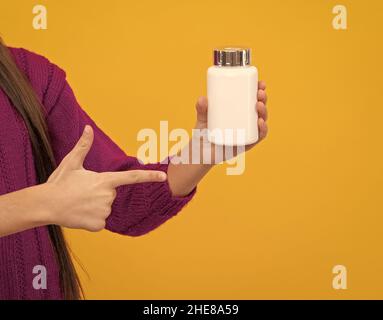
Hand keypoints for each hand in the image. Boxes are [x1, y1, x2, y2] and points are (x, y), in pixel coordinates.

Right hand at [44, 125, 166, 231]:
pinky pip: (100, 221)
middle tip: (82, 193)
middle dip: (100, 193)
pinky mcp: (99, 225)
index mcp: (105, 180)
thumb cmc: (59, 182)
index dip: (149, 176)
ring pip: (105, 208)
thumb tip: (88, 128)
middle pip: (111, 194)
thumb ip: (83, 146)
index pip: (133, 177)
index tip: (164, 177)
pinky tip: (79, 214)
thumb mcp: (72, 163)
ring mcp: (104, 211)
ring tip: (79, 203)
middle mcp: (108, 196)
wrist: (46, 205)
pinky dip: (91, 219)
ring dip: (95, 206)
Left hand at [194, 81, 267, 162]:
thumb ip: (201, 108)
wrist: (201, 152)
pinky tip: (260, 122)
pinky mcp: (247, 144)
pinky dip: (263, 129)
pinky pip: (259, 136)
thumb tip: (202, 99)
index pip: (252, 98)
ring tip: (259, 105)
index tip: (260, 83)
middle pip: (259, 107)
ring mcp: (247, 132)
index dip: (258, 90)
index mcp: (238, 110)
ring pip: (261, 120)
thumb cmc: (203, 132)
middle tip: (259, 93)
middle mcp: (245, 120)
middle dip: (263, 98)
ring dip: (264, 111)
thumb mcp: (202, 117)